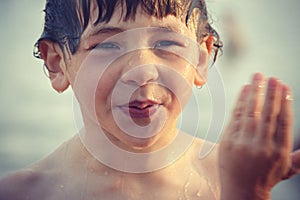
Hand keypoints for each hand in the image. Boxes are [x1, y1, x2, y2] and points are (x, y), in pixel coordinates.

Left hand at [219, 73, 299, 199]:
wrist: (241, 191)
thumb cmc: (265, 177)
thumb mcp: (286, 169)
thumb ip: (299, 156)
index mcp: (279, 151)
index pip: (283, 122)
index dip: (285, 102)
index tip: (285, 87)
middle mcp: (262, 147)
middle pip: (267, 114)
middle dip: (270, 93)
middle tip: (272, 77)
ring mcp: (243, 144)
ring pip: (251, 113)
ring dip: (254, 92)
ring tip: (258, 77)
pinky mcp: (228, 141)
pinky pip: (235, 117)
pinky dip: (240, 102)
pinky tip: (244, 90)